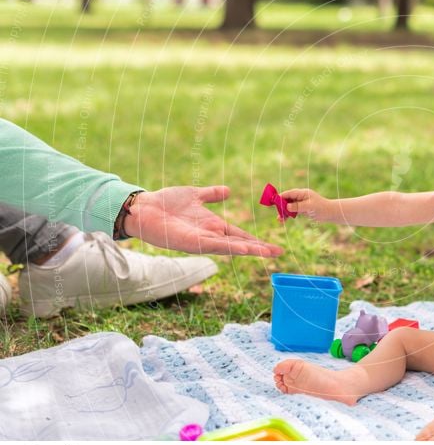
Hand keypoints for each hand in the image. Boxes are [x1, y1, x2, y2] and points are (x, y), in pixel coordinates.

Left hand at [124, 186, 282, 256]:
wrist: (143, 207)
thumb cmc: (165, 202)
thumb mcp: (194, 194)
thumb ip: (211, 194)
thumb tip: (228, 190)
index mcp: (213, 226)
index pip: (240, 235)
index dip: (257, 241)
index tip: (274, 248)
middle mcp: (210, 235)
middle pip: (240, 243)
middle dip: (259, 249)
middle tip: (278, 254)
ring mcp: (202, 240)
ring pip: (230, 247)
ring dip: (248, 250)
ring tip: (267, 253)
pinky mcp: (191, 242)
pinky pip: (213, 245)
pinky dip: (229, 247)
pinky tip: (242, 249)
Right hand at [280, 188, 336, 221]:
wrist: (330, 213)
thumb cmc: (321, 208)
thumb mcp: (309, 207)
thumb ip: (298, 206)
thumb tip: (287, 207)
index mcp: (302, 193)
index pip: (289, 193)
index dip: (281, 197)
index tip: (274, 201)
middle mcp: (301, 197)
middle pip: (287, 200)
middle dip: (281, 206)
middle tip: (276, 213)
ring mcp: (301, 203)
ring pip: (289, 206)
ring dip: (284, 212)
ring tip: (279, 219)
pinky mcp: (302, 209)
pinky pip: (292, 211)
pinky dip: (288, 215)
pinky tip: (283, 220)